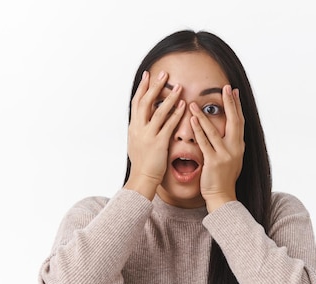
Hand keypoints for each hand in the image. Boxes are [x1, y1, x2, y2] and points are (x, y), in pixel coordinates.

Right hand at [124, 70, 185, 199]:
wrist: (142, 178)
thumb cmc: (142, 163)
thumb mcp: (136, 143)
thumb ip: (140, 129)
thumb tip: (142, 119)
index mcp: (133, 127)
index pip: (136, 102)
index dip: (142, 88)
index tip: (148, 75)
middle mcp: (138, 129)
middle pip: (145, 102)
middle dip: (154, 86)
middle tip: (163, 74)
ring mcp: (147, 135)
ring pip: (158, 111)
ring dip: (169, 97)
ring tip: (178, 86)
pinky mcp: (158, 143)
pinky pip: (168, 125)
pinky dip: (176, 114)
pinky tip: (183, 105)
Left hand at [189, 85, 244, 211]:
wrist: (222, 196)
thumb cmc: (223, 178)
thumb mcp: (231, 159)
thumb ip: (229, 145)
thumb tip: (228, 133)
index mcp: (239, 146)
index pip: (239, 121)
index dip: (237, 105)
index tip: (234, 91)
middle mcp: (235, 148)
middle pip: (234, 120)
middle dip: (230, 103)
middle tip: (226, 88)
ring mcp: (225, 154)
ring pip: (215, 130)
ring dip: (204, 115)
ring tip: (195, 103)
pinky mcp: (214, 161)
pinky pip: (205, 142)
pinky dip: (198, 130)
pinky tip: (191, 120)